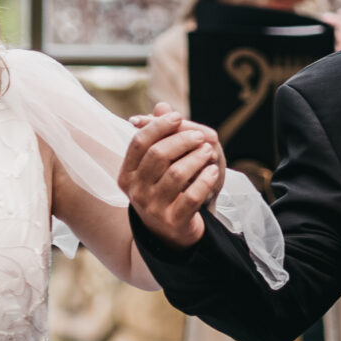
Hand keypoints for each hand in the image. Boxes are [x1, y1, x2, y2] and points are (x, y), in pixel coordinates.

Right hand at [119, 106, 227, 248]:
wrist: (171, 234)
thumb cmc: (165, 192)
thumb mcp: (158, 166)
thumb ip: (159, 136)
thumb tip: (162, 106)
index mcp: (127, 175)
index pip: (139, 142)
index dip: (158, 125)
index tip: (178, 117)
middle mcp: (136, 192)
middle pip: (158, 155)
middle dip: (182, 140)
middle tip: (200, 136)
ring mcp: (153, 209)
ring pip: (177, 174)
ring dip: (197, 158)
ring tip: (209, 152)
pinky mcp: (174, 221)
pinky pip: (192, 195)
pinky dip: (205, 180)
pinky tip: (213, 171)